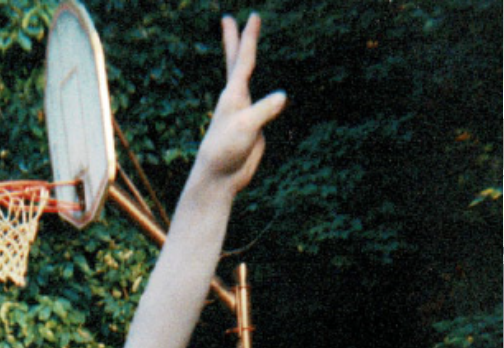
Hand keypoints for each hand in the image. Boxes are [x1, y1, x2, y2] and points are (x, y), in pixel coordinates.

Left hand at [193, 14, 287, 193]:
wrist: (220, 175)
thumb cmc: (226, 150)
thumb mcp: (246, 127)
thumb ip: (263, 110)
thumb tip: (283, 96)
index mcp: (233, 94)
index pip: (244, 60)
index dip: (249, 37)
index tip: (252, 16)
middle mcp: (237, 98)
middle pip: (237, 63)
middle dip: (236, 40)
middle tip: (229, 18)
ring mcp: (245, 111)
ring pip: (247, 81)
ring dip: (245, 62)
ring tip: (244, 49)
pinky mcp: (253, 126)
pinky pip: (264, 106)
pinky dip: (264, 95)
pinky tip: (263, 94)